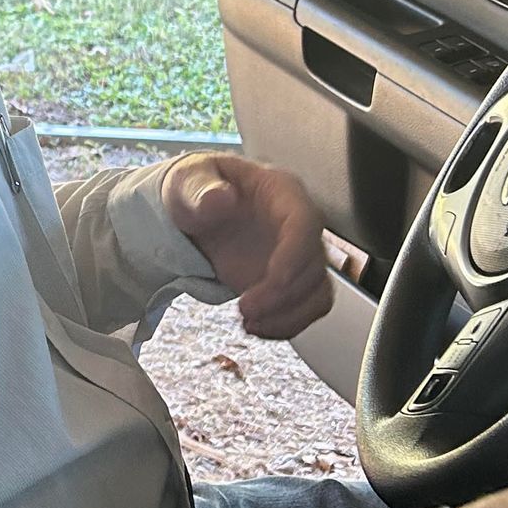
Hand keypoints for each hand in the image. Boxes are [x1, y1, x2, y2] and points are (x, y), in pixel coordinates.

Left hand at [160, 152, 329, 338]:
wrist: (196, 211)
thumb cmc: (198, 189)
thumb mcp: (189, 180)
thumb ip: (200, 188)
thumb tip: (219, 198)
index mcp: (282, 192)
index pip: (305, 224)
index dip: (295, 256)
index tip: (274, 280)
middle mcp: (300, 225)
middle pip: (314, 266)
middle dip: (283, 296)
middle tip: (245, 310)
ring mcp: (298, 256)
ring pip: (318, 293)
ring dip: (289, 317)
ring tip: (250, 325)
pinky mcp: (290, 282)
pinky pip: (305, 309)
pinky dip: (285, 325)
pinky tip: (257, 327)